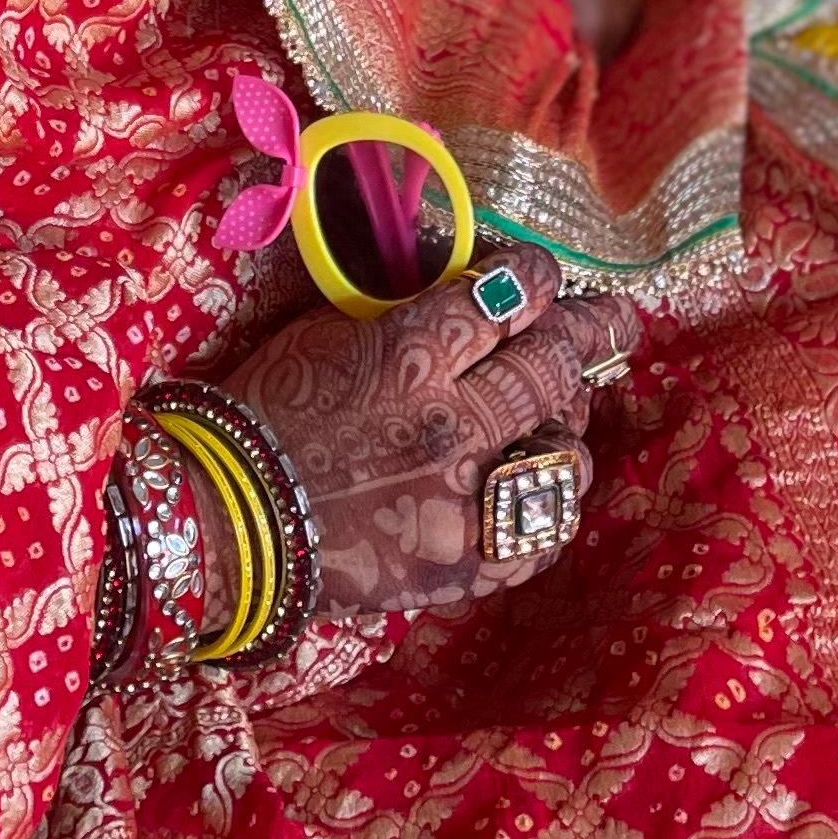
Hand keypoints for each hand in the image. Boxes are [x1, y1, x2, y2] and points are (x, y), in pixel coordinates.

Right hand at [212, 253, 632, 614]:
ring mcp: (464, 498)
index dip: (537, 277)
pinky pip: (541, 530)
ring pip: (565, 450)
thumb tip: (475, 291)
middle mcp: (451, 422)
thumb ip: (408, 311)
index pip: (508, 294)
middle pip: (553, 364)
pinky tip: (539, 481)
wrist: (227, 519)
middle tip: (610, 321)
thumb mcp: (331, 331)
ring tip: (560, 412)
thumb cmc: (269, 411)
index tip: (541, 276)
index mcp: (410, 353)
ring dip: (567, 424)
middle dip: (589, 332)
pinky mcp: (463, 562)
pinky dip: (549, 501)